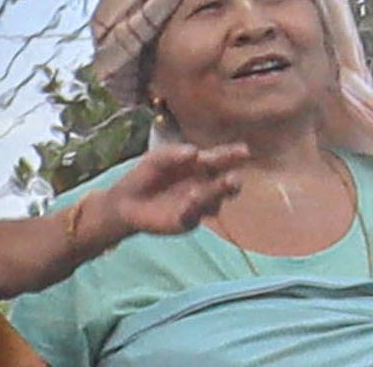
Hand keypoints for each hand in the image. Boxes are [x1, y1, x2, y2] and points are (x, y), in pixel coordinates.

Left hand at [101, 136, 250, 242]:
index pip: (221, 160)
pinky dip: (193, 208)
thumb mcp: (157, 158)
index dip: (233, 155)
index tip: (244, 151)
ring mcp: (199, 205)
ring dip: (212, 196)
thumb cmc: (147, 174)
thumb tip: (195, 152)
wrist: (128, 201)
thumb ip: (174, 154)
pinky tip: (189, 200)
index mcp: (201, 166)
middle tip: (232, 179)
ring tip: (202, 189)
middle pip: (227, 185)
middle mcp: (205, 185)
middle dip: (232, 182)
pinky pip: (194, 215)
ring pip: (214, 202)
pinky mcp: (188, 221)